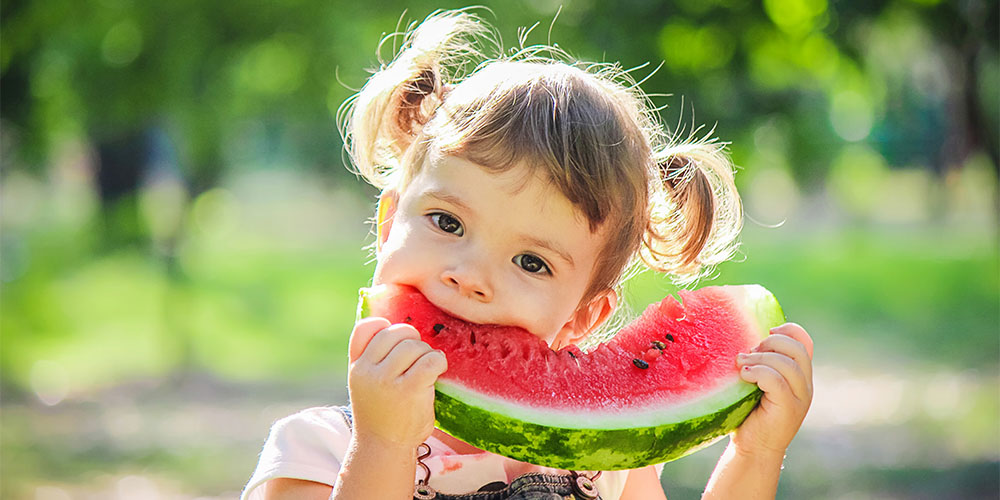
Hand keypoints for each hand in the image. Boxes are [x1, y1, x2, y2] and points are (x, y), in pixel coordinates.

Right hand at [347, 317, 447, 449]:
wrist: (383, 448)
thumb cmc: (381, 414)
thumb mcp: (365, 384)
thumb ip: (372, 359)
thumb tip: (396, 326)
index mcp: (356, 366)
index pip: (365, 328)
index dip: (385, 326)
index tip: (398, 339)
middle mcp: (367, 370)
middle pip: (396, 332)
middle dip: (413, 340)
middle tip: (419, 357)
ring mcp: (386, 380)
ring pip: (414, 346)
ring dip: (427, 354)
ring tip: (427, 369)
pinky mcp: (408, 389)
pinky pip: (430, 360)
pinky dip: (439, 361)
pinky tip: (438, 370)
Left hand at [733, 322, 813, 458]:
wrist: (754, 449)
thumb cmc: (750, 414)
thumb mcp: (757, 384)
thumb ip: (760, 364)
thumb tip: (744, 341)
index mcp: (800, 375)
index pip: (805, 342)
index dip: (788, 330)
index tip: (765, 331)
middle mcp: (805, 385)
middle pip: (797, 349)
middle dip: (770, 343)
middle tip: (749, 353)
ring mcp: (800, 398)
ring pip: (787, 364)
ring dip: (759, 359)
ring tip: (741, 365)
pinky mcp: (789, 408)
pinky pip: (776, 381)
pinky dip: (758, 373)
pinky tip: (744, 376)